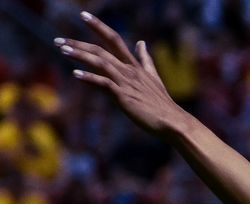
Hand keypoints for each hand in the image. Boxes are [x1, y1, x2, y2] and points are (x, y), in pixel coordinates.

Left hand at [57, 12, 187, 135]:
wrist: (172, 121)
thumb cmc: (161, 103)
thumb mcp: (154, 77)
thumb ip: (145, 59)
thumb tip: (141, 42)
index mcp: (134, 65)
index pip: (114, 39)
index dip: (99, 26)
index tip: (83, 15)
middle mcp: (128, 70)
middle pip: (101, 49)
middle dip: (78, 43)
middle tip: (58, 40)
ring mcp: (126, 82)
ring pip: (100, 62)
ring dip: (80, 55)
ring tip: (62, 50)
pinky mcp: (123, 95)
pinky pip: (103, 83)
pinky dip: (89, 78)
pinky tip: (76, 74)